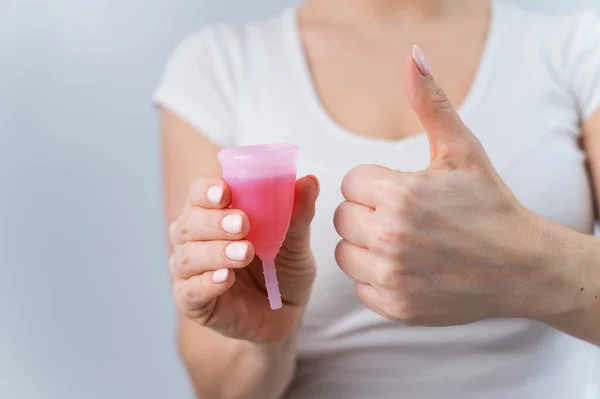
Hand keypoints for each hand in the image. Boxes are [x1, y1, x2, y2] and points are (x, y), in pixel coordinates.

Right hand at [169, 175, 318, 341]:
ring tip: (245, 253)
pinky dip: (206, 282)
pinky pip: (189, 291)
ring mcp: (190, 271)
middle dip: (214, 221)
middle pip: (188, 223)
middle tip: (243, 224)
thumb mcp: (296, 241)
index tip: (226, 193)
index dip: (207, 190)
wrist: (285, 314)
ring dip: (215, 252)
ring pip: (187, 256)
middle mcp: (194, 239)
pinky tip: (225, 278)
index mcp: (214, 213)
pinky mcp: (193, 302)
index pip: (199, 194)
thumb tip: (310, 182)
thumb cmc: (283, 269)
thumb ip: (298, 213)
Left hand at [333, 46, 577, 326]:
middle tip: (406, 217)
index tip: (405, 192)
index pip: (351, 182)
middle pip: (343, 217)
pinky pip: (359, 286)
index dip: (376, 185)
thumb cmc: (489, 204)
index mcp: (400, 193)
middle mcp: (390, 237)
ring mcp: (391, 277)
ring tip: (404, 242)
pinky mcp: (395, 308)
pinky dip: (376, 279)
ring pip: (345, 252)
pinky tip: (407, 269)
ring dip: (367, 246)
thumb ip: (431, 104)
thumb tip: (413, 56)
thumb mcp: (462, 150)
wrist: (522, 266)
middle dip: (369, 213)